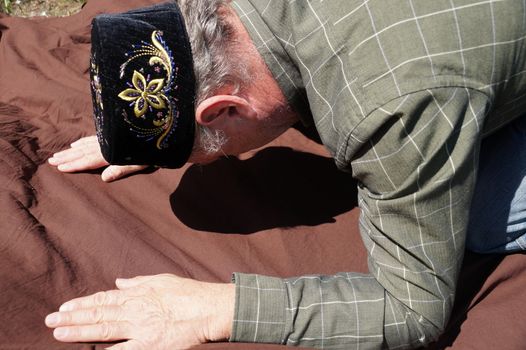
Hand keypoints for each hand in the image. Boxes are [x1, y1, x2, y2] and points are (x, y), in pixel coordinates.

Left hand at [45, 274, 235, 349]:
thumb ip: (138, 282)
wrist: (209, 309)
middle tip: (49, 321)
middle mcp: (134, 310)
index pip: (103, 298)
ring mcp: (140, 329)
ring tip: (59, 333)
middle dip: (72, 318)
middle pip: (98, 313)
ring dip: (79, 331)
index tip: (64, 308)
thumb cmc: (189, 293)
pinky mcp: (149, 346)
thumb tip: (119, 282)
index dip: (82, 303)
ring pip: (104, 329)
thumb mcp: (162, 280)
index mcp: (137, 294)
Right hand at [48, 136, 147, 181]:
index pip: (88, 161)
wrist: (159, 128)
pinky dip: (83, 141)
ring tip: (59, 153)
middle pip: (82, 152)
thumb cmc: (152, 149)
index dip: (74, 165)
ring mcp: (108, 138)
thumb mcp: (140, 162)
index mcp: (111, 153)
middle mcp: (106, 144)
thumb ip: (122, 169)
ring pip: (85, 144)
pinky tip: (76, 143)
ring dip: (71, 150)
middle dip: (67, 157)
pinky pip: (92, 138)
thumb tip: (104, 179)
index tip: (60, 168)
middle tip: (51, 160)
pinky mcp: (112, 133)